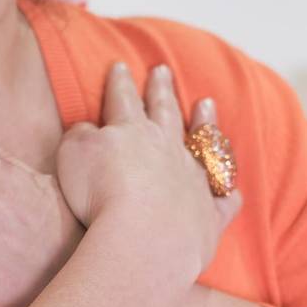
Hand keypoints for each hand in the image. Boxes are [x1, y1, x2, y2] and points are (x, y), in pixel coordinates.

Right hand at [57, 63, 241, 275]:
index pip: (124, 99)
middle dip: (161, 90)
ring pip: (203, 145)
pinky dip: (228, 195)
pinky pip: (223, 200)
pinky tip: (233, 192)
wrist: (143, 239)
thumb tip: (89, 129)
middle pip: (165, 111)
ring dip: (205, 123)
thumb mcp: (74, 155)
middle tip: (163, 71)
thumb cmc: (101, 195)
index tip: (120, 66)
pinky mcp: (209, 215)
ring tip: (207, 104)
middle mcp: (167, 149)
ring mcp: (193, 180)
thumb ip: (80, 136)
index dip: (120, 83)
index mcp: (132, 131)